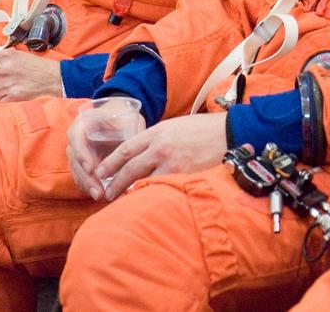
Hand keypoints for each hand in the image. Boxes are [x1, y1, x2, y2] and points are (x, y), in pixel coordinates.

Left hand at [0, 49, 61, 103]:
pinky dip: (2, 102)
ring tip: (8, 91)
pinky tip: (12, 97)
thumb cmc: (37, 68)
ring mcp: (7, 84)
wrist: (56, 79)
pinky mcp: (13, 97)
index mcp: (3, 57)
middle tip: (0, 86)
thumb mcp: (14, 56)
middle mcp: (3, 69)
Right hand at [66, 96, 146, 198]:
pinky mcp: (83, 162)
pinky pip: (81, 175)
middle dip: (86, 177)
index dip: (82, 154)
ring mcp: (78, 150)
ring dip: (87, 184)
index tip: (92, 169)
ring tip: (100, 196)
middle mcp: (77, 137)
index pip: (76, 138)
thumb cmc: (123, 115)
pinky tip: (99, 195)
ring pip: (77, 170)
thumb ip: (128, 129)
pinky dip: (88, 186)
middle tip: (98, 191)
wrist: (118, 116)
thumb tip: (136, 148)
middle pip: (75, 158)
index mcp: (83, 122)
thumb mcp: (127, 117)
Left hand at [90, 113, 227, 201]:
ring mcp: (171, 163)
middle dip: (115, 182)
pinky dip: (150, 196)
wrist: (229, 133)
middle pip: (129, 168)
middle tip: (105, 193)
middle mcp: (160, 147)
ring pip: (142, 181)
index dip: (110, 163)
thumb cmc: (203, 130)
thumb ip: (158, 139)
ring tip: (122, 202)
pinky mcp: (183, 176)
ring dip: (129, 192)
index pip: (125, 149)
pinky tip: (144, 203)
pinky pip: (160, 189)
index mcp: (157, 132)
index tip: (100, 173)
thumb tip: (144, 154)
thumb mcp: (176, 127)